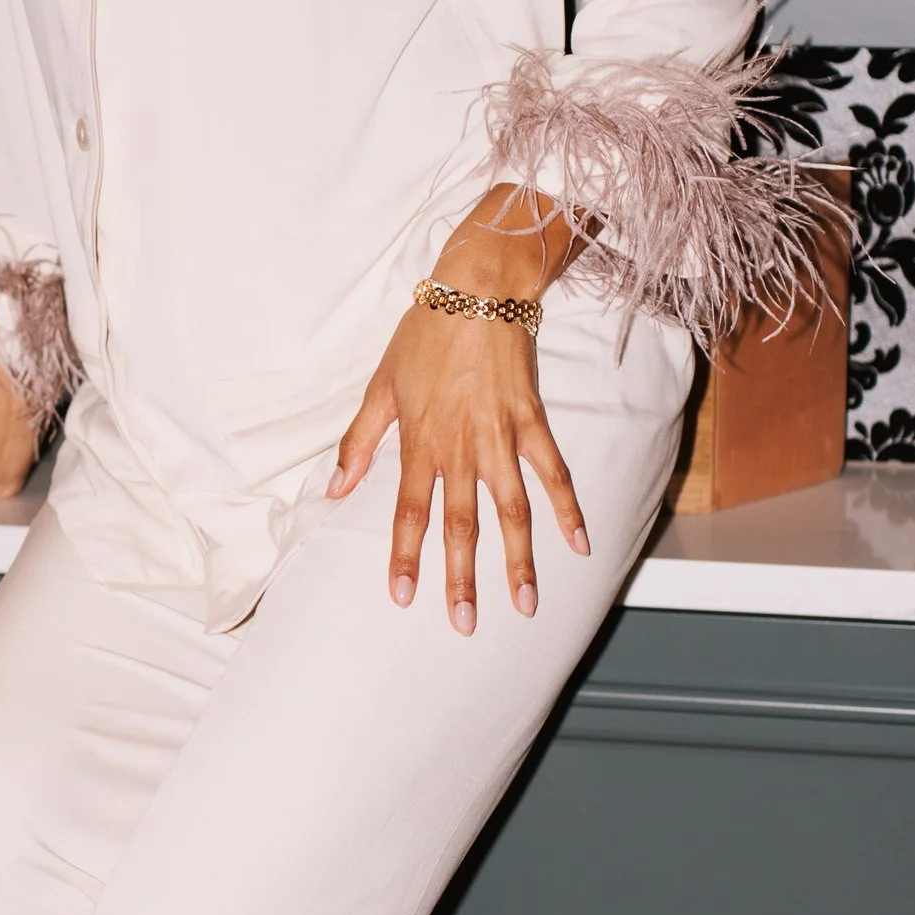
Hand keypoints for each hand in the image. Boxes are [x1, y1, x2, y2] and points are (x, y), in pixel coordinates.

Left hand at [330, 300, 587, 631]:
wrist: (477, 289)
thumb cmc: (424, 336)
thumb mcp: (380, 386)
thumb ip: (359, 441)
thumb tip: (335, 487)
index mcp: (420, 441)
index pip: (409, 512)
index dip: (406, 557)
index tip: (404, 597)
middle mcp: (461, 447)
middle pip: (461, 524)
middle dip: (462, 578)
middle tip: (464, 624)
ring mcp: (501, 436)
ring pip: (511, 510)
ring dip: (518, 559)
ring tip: (526, 603)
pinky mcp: (532, 420)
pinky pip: (553, 472)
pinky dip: (567, 508)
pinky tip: (579, 544)